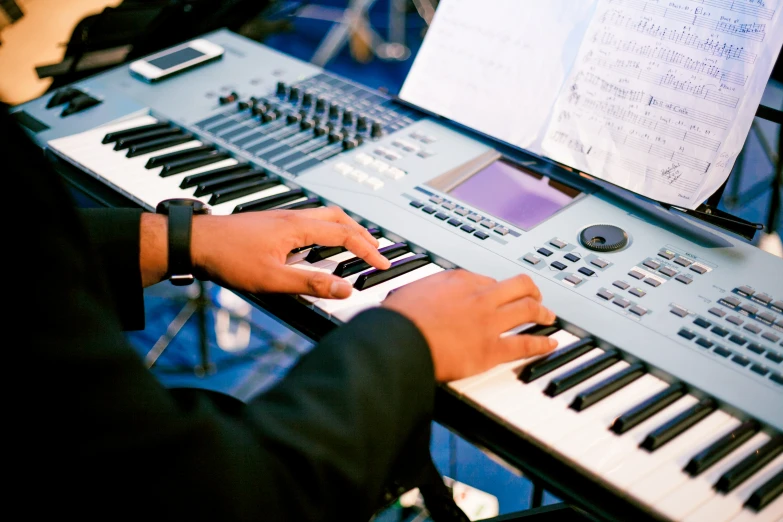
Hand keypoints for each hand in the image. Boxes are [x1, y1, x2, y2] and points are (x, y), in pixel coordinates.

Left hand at [191, 207, 390, 297]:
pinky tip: (318, 244)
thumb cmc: (228, 258)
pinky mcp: (271, 224)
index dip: (368, 250)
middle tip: (376, 251)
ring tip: (355, 243)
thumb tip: (345, 289)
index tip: (383, 264)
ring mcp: (281, 219)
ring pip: (323, 216)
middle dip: (362, 234)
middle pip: (339, 218)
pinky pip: (309, 221)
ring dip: (344, 228)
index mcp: (298, 228)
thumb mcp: (272, 279)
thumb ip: (311, 284)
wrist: (195, 243)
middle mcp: (293, 218)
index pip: (345, 235)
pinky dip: (326, 229)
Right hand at [382, 269, 557, 381]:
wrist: (399, 341)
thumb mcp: (409, 292)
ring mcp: (488, 323)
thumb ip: (425, 292)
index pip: (488, 279)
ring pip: (527, 310)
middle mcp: (479, 297)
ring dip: (542, 312)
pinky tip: (549, 343)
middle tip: (535, 296)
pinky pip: (524, 344)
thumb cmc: (398, 320)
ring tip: (548, 316)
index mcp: (459, 280)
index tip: (498, 294)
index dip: (496, 288)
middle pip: (518, 286)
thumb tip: (420, 295)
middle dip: (530, 290)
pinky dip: (541, 344)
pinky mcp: (491, 350)